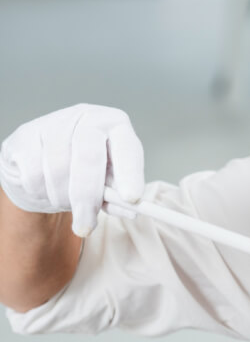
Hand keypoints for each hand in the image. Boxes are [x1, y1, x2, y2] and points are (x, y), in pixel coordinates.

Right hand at [0, 104, 144, 236]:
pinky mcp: (25, 135)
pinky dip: (40, 193)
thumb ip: (118, 193)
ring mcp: (54, 122)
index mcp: (115, 124)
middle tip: (86, 225)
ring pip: (58, 170)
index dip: (130, 173)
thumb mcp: (106, 179)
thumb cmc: (82, 169)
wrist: (41, 159)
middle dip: (88, 197)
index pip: (127, 147)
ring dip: (62, 198)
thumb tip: (130, 209)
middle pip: (89, 158)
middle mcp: (87, 116)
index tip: (132, 199)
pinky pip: (33, 175)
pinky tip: (46, 191)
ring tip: (65, 202)